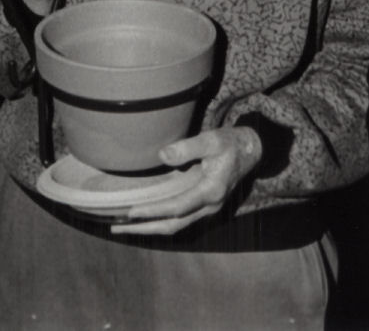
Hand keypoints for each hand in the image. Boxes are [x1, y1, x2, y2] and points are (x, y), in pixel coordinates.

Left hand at [111, 125, 262, 235]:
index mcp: (211, 191)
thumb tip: (162, 156)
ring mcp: (208, 208)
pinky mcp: (205, 205)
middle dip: (144, 228)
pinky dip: (161, 221)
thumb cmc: (230, 143)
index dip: (153, 211)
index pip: (176, 207)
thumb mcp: (211, 140)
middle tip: (117, 228)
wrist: (251, 151)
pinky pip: (180, 219)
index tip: (131, 212)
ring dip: (151, 228)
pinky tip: (146, 218)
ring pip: (176, 225)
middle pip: (173, 225)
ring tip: (124, 226)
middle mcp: (210, 206)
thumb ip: (187, 148)